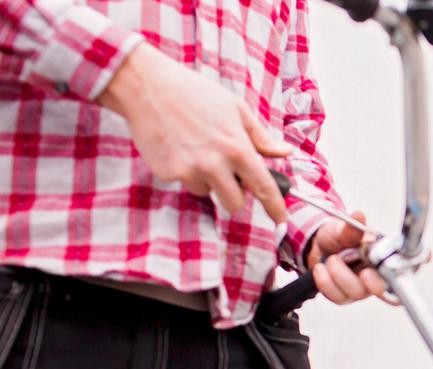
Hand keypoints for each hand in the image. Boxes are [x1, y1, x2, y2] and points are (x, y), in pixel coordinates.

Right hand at [97, 44, 292, 221]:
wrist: (148, 87)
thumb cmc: (196, 94)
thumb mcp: (236, 109)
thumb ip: (261, 137)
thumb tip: (284, 152)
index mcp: (237, 148)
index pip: (263, 187)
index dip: (275, 207)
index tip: (281, 218)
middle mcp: (214, 164)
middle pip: (234, 203)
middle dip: (234, 193)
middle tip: (228, 173)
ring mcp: (189, 171)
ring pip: (208, 193)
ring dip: (208, 180)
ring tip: (197, 148)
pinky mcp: (168, 173)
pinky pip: (185, 182)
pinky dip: (186, 171)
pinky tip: (179, 146)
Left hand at [307, 214, 389, 304]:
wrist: (319, 246)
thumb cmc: (338, 237)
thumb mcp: (343, 228)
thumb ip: (352, 228)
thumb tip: (359, 216)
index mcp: (384, 258)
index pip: (399, 273)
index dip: (391, 278)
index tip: (368, 272)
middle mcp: (377, 275)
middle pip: (378, 289)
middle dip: (358, 278)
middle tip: (340, 260)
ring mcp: (362, 288)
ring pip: (356, 293)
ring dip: (337, 275)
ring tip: (330, 259)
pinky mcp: (345, 297)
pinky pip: (338, 297)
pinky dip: (326, 283)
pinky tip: (321, 269)